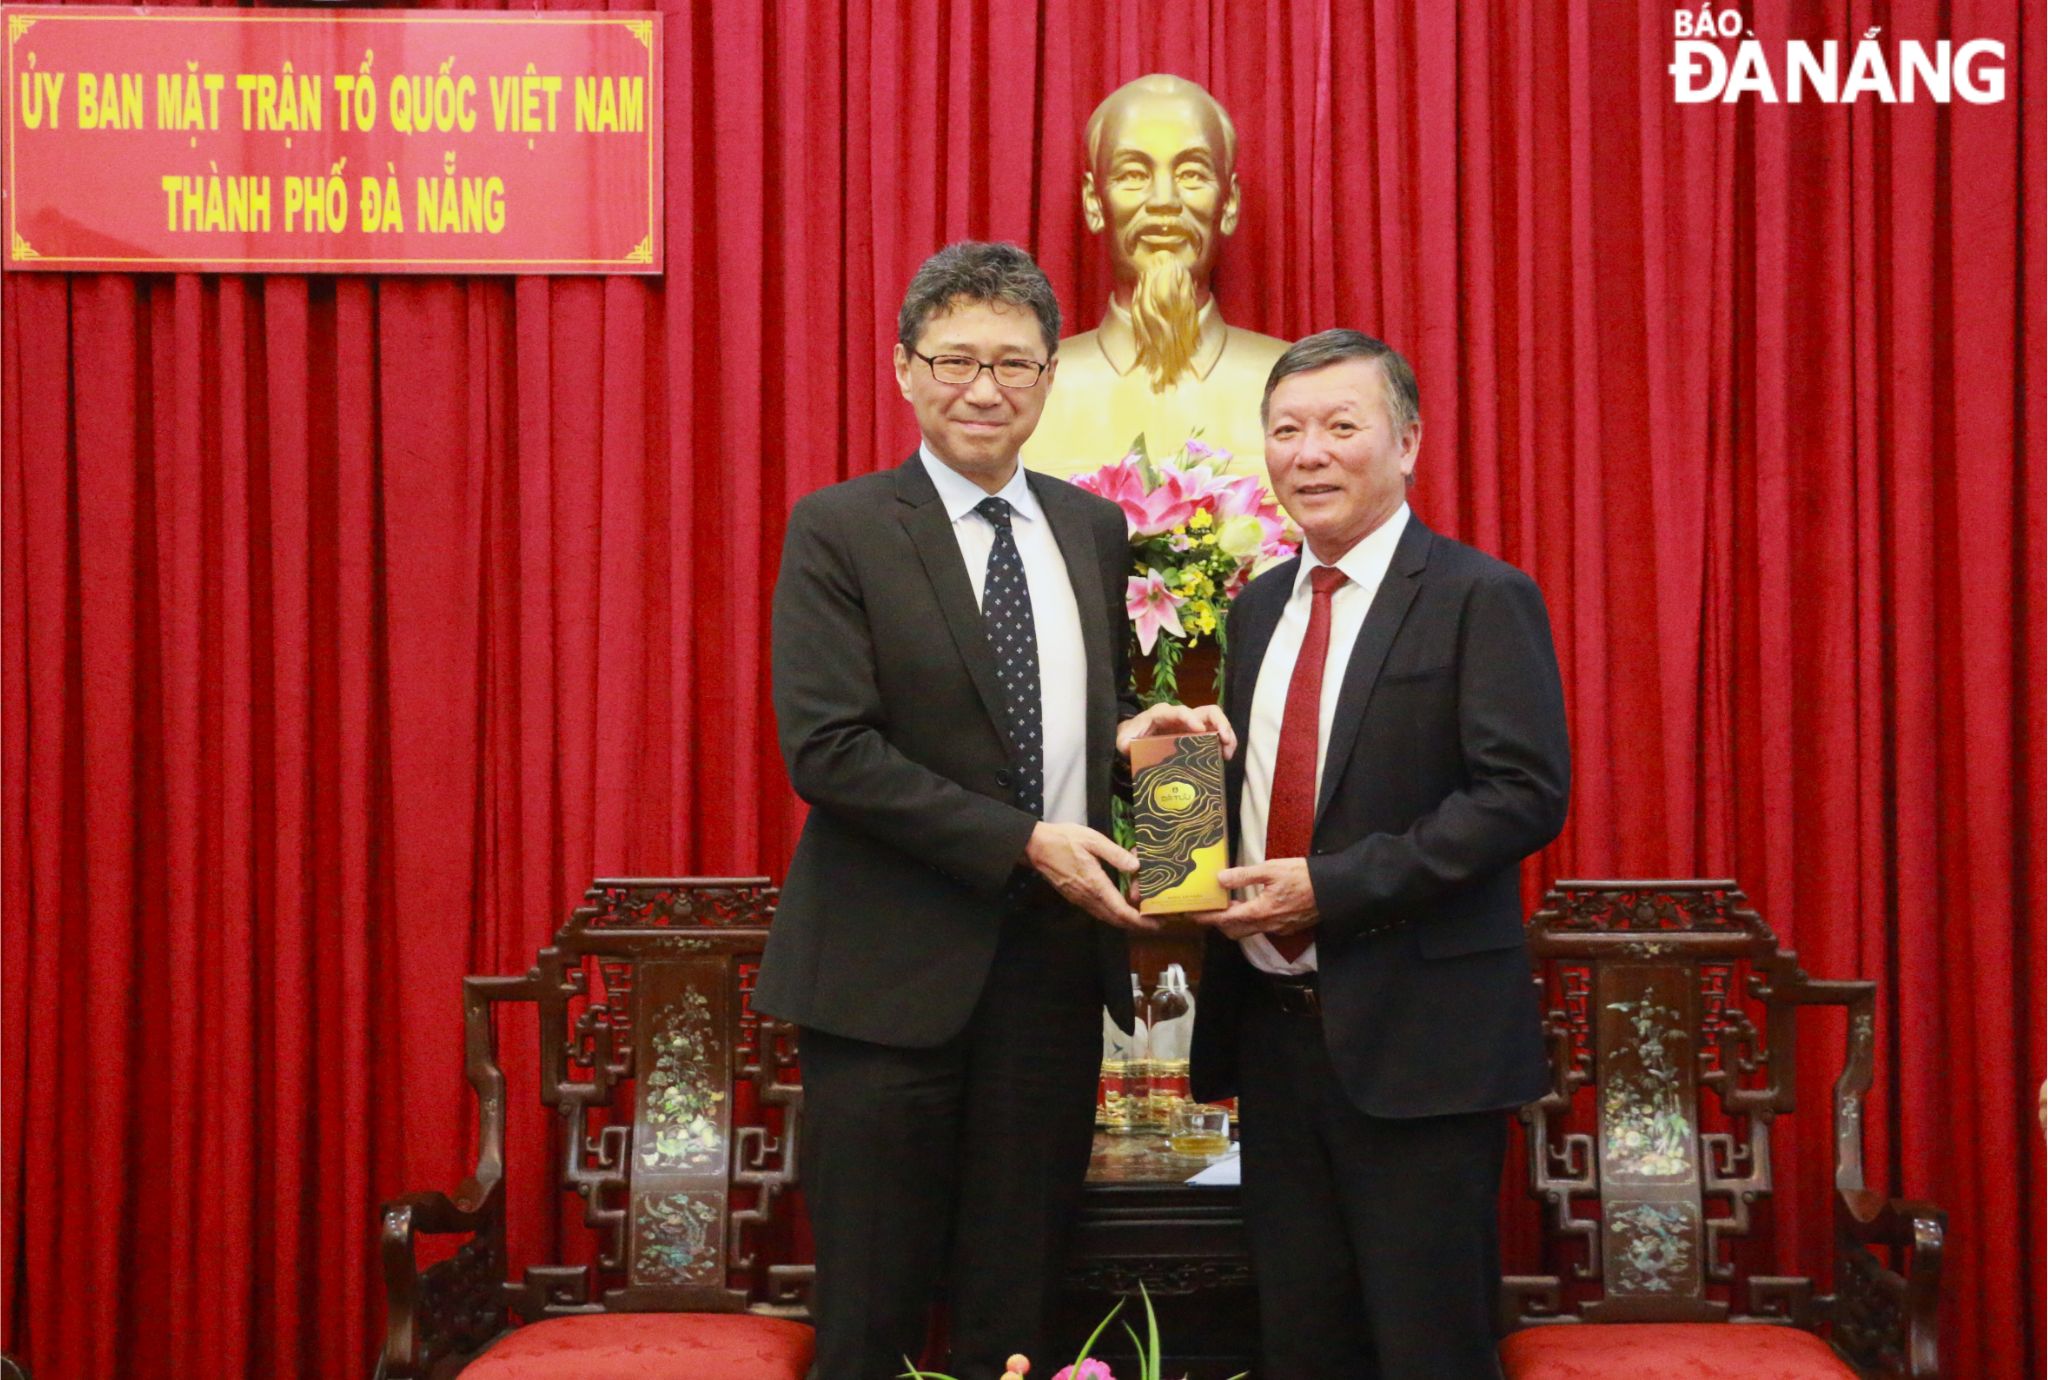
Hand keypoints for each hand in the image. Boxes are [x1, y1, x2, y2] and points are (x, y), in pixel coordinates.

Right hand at [1024, 822, 1157, 931]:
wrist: (1035, 846)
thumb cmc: (1064, 840)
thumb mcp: (1093, 840)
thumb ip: (1115, 854)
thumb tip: (1136, 867)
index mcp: (1095, 885)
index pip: (1121, 911)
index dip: (1141, 921)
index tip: (1157, 923)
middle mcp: (1088, 898)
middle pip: (1116, 920)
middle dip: (1138, 925)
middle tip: (1157, 923)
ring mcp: (1080, 900)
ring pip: (1107, 917)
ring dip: (1126, 921)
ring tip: (1144, 917)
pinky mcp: (1075, 897)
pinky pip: (1098, 911)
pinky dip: (1114, 914)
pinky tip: (1122, 907)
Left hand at [1116, 702, 1237, 757]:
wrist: (1134, 735)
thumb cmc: (1130, 736)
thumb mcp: (1123, 740)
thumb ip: (1124, 743)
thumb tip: (1131, 748)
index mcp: (1162, 714)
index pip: (1180, 712)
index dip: (1191, 719)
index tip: (1201, 731)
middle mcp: (1181, 715)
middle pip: (1206, 711)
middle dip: (1220, 723)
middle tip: (1225, 741)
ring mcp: (1191, 724)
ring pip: (1216, 721)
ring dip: (1226, 734)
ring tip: (1228, 753)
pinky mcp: (1197, 734)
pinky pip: (1215, 733)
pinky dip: (1224, 743)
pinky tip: (1225, 756)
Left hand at [1187, 858, 1317, 940]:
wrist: (1333, 889)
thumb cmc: (1303, 877)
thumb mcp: (1271, 869)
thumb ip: (1244, 875)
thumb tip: (1220, 879)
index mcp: (1260, 912)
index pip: (1225, 920)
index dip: (1207, 918)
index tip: (1193, 914)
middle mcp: (1267, 925)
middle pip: (1234, 931)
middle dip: (1218, 923)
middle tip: (1207, 910)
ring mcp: (1278, 929)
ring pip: (1248, 931)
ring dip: (1234, 922)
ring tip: (1226, 906)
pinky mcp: (1288, 927)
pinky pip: (1262, 929)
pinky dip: (1250, 921)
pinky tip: (1250, 907)